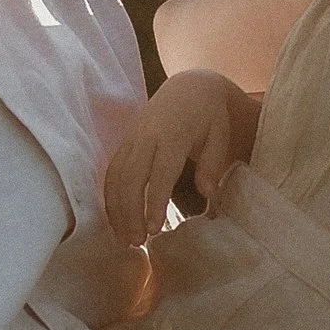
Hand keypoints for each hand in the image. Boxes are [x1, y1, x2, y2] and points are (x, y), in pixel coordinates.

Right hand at [101, 72, 257, 246]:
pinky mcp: (124, 142)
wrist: (189, 87)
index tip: (155, 228)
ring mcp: (132, 138)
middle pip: (131, 177)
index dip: (154, 201)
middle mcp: (146, 136)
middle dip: (130, 211)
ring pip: (116, 176)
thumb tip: (209, 193)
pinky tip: (116, 220)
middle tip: (137, 241)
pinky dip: (110, 197)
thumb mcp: (220, 135)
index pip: (160, 172)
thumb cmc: (209, 116)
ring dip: (117, 209)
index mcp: (172, 134)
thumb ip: (213, 163)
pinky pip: (111, 172)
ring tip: (125, 238)